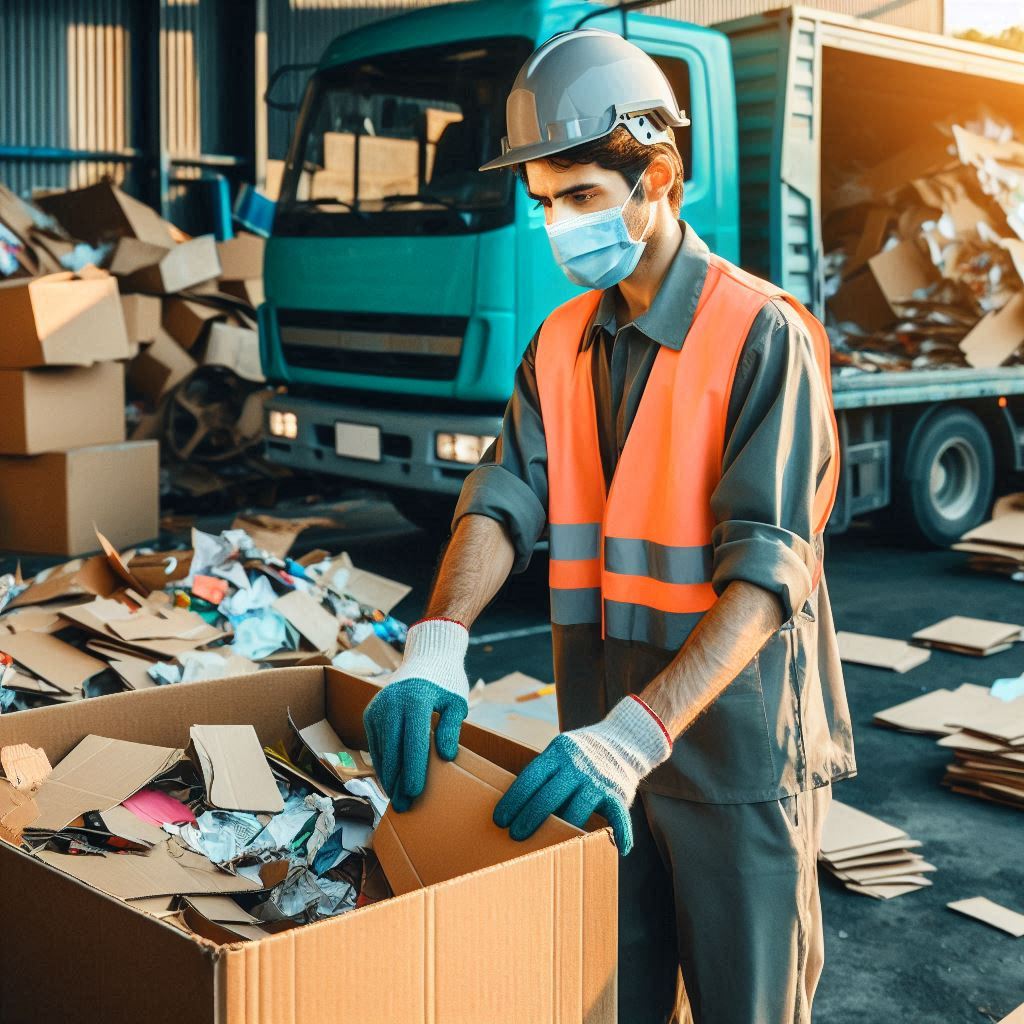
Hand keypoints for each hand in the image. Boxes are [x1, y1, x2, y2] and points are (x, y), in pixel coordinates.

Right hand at [363, 617, 469, 812]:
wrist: (425, 657)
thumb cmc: (446, 682)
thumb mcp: (456, 702)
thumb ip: (451, 728)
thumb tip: (446, 756)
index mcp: (416, 699)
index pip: (413, 741)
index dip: (413, 769)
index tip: (415, 792)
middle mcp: (392, 703)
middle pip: (393, 750)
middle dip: (398, 780)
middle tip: (405, 806)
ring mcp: (378, 708)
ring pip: (381, 749)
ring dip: (388, 776)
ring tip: (397, 799)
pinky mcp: (370, 713)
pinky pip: (375, 744)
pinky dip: (382, 763)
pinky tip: (389, 780)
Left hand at [492, 694, 672, 854]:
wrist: (623, 740)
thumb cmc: (581, 755)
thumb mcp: (561, 753)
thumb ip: (547, 775)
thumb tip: (517, 810)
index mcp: (558, 753)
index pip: (531, 776)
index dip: (513, 799)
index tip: (500, 819)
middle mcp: (577, 765)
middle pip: (549, 794)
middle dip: (530, 817)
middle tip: (514, 835)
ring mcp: (598, 779)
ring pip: (577, 809)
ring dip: (561, 830)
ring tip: (546, 848)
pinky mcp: (618, 793)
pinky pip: (619, 816)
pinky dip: (621, 833)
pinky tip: (618, 849)